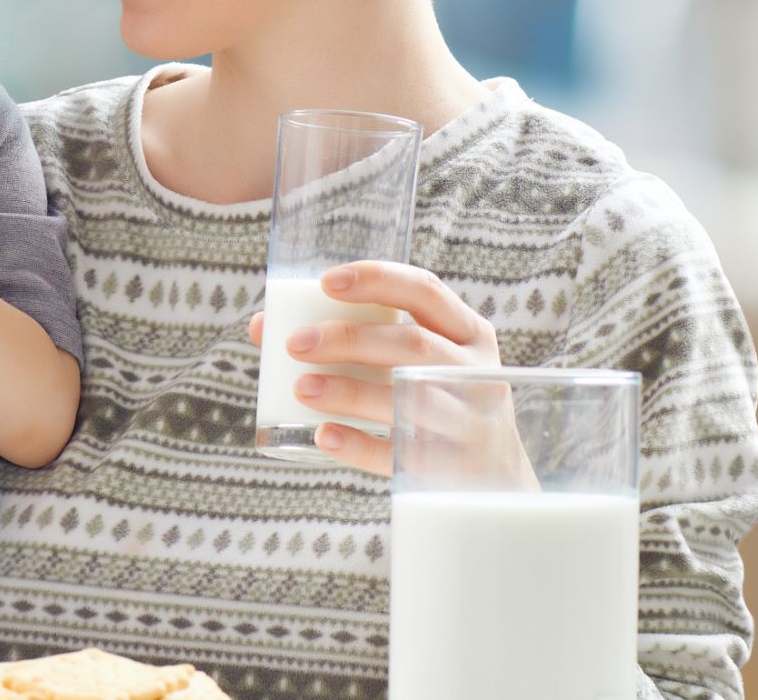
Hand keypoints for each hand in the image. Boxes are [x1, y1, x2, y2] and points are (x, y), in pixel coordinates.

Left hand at [247, 260, 500, 475]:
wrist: (495, 478)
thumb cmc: (434, 399)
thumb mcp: (416, 361)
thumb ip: (353, 339)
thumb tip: (263, 326)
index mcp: (468, 332)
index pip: (425, 290)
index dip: (377, 279)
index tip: (326, 281)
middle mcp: (477, 372)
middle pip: (414, 345)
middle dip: (351, 339)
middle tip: (295, 343)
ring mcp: (471, 424)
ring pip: (409, 401)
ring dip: (351, 392)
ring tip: (302, 387)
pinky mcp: (453, 471)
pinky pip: (400, 457)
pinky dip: (359, 445)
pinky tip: (323, 435)